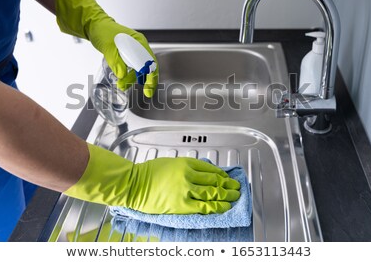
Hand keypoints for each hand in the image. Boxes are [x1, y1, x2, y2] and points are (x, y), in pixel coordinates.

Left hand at [55, 0, 157, 96]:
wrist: (94, 26)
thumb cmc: (102, 31)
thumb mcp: (109, 46)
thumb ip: (116, 61)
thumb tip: (122, 75)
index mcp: (139, 42)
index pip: (150, 61)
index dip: (151, 75)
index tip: (148, 87)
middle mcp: (139, 47)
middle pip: (148, 66)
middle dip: (147, 80)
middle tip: (147, 92)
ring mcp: (133, 51)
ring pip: (139, 68)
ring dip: (133, 78)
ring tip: (123, 86)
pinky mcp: (127, 55)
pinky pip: (133, 67)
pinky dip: (130, 75)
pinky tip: (125, 80)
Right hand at [64, 144, 240, 214]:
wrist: (133, 185)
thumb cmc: (148, 173)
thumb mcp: (170, 162)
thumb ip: (186, 167)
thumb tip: (202, 172)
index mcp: (186, 163)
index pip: (211, 169)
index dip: (222, 175)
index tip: (228, 178)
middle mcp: (189, 175)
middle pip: (215, 180)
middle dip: (228, 185)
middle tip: (237, 188)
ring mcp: (186, 190)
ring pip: (213, 193)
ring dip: (226, 195)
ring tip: (234, 197)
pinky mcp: (182, 205)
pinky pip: (204, 206)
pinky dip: (216, 206)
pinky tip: (224, 207)